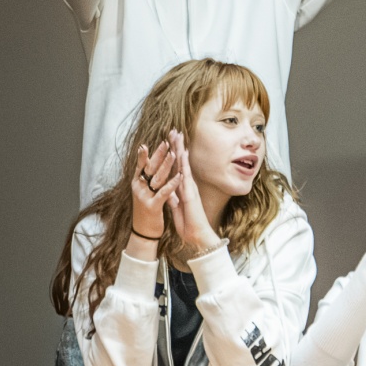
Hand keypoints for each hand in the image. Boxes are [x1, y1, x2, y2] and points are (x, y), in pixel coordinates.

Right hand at [130, 142, 180, 247]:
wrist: (144, 233)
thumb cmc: (147, 211)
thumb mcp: (145, 193)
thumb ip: (149, 179)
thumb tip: (153, 165)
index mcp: (137, 183)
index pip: (142, 164)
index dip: (146, 153)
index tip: (152, 141)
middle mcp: (138, 188)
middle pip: (149, 167)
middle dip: (158, 154)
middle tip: (166, 141)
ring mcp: (144, 197)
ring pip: (157, 178)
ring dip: (166, 165)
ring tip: (174, 153)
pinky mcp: (152, 206)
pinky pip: (163, 193)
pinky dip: (172, 184)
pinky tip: (179, 177)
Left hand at [167, 132, 222, 256]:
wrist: (197, 235)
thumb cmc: (188, 224)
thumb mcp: (176, 209)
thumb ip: (173, 198)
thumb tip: (168, 190)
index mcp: (182, 188)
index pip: (176, 168)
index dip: (172, 155)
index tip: (169, 142)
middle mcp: (187, 184)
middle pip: (180, 161)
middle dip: (176, 146)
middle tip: (173, 130)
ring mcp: (189, 186)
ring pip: (183, 163)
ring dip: (180, 148)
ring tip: (177, 134)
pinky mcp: (190, 192)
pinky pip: (185, 174)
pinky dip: (183, 163)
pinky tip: (181, 152)